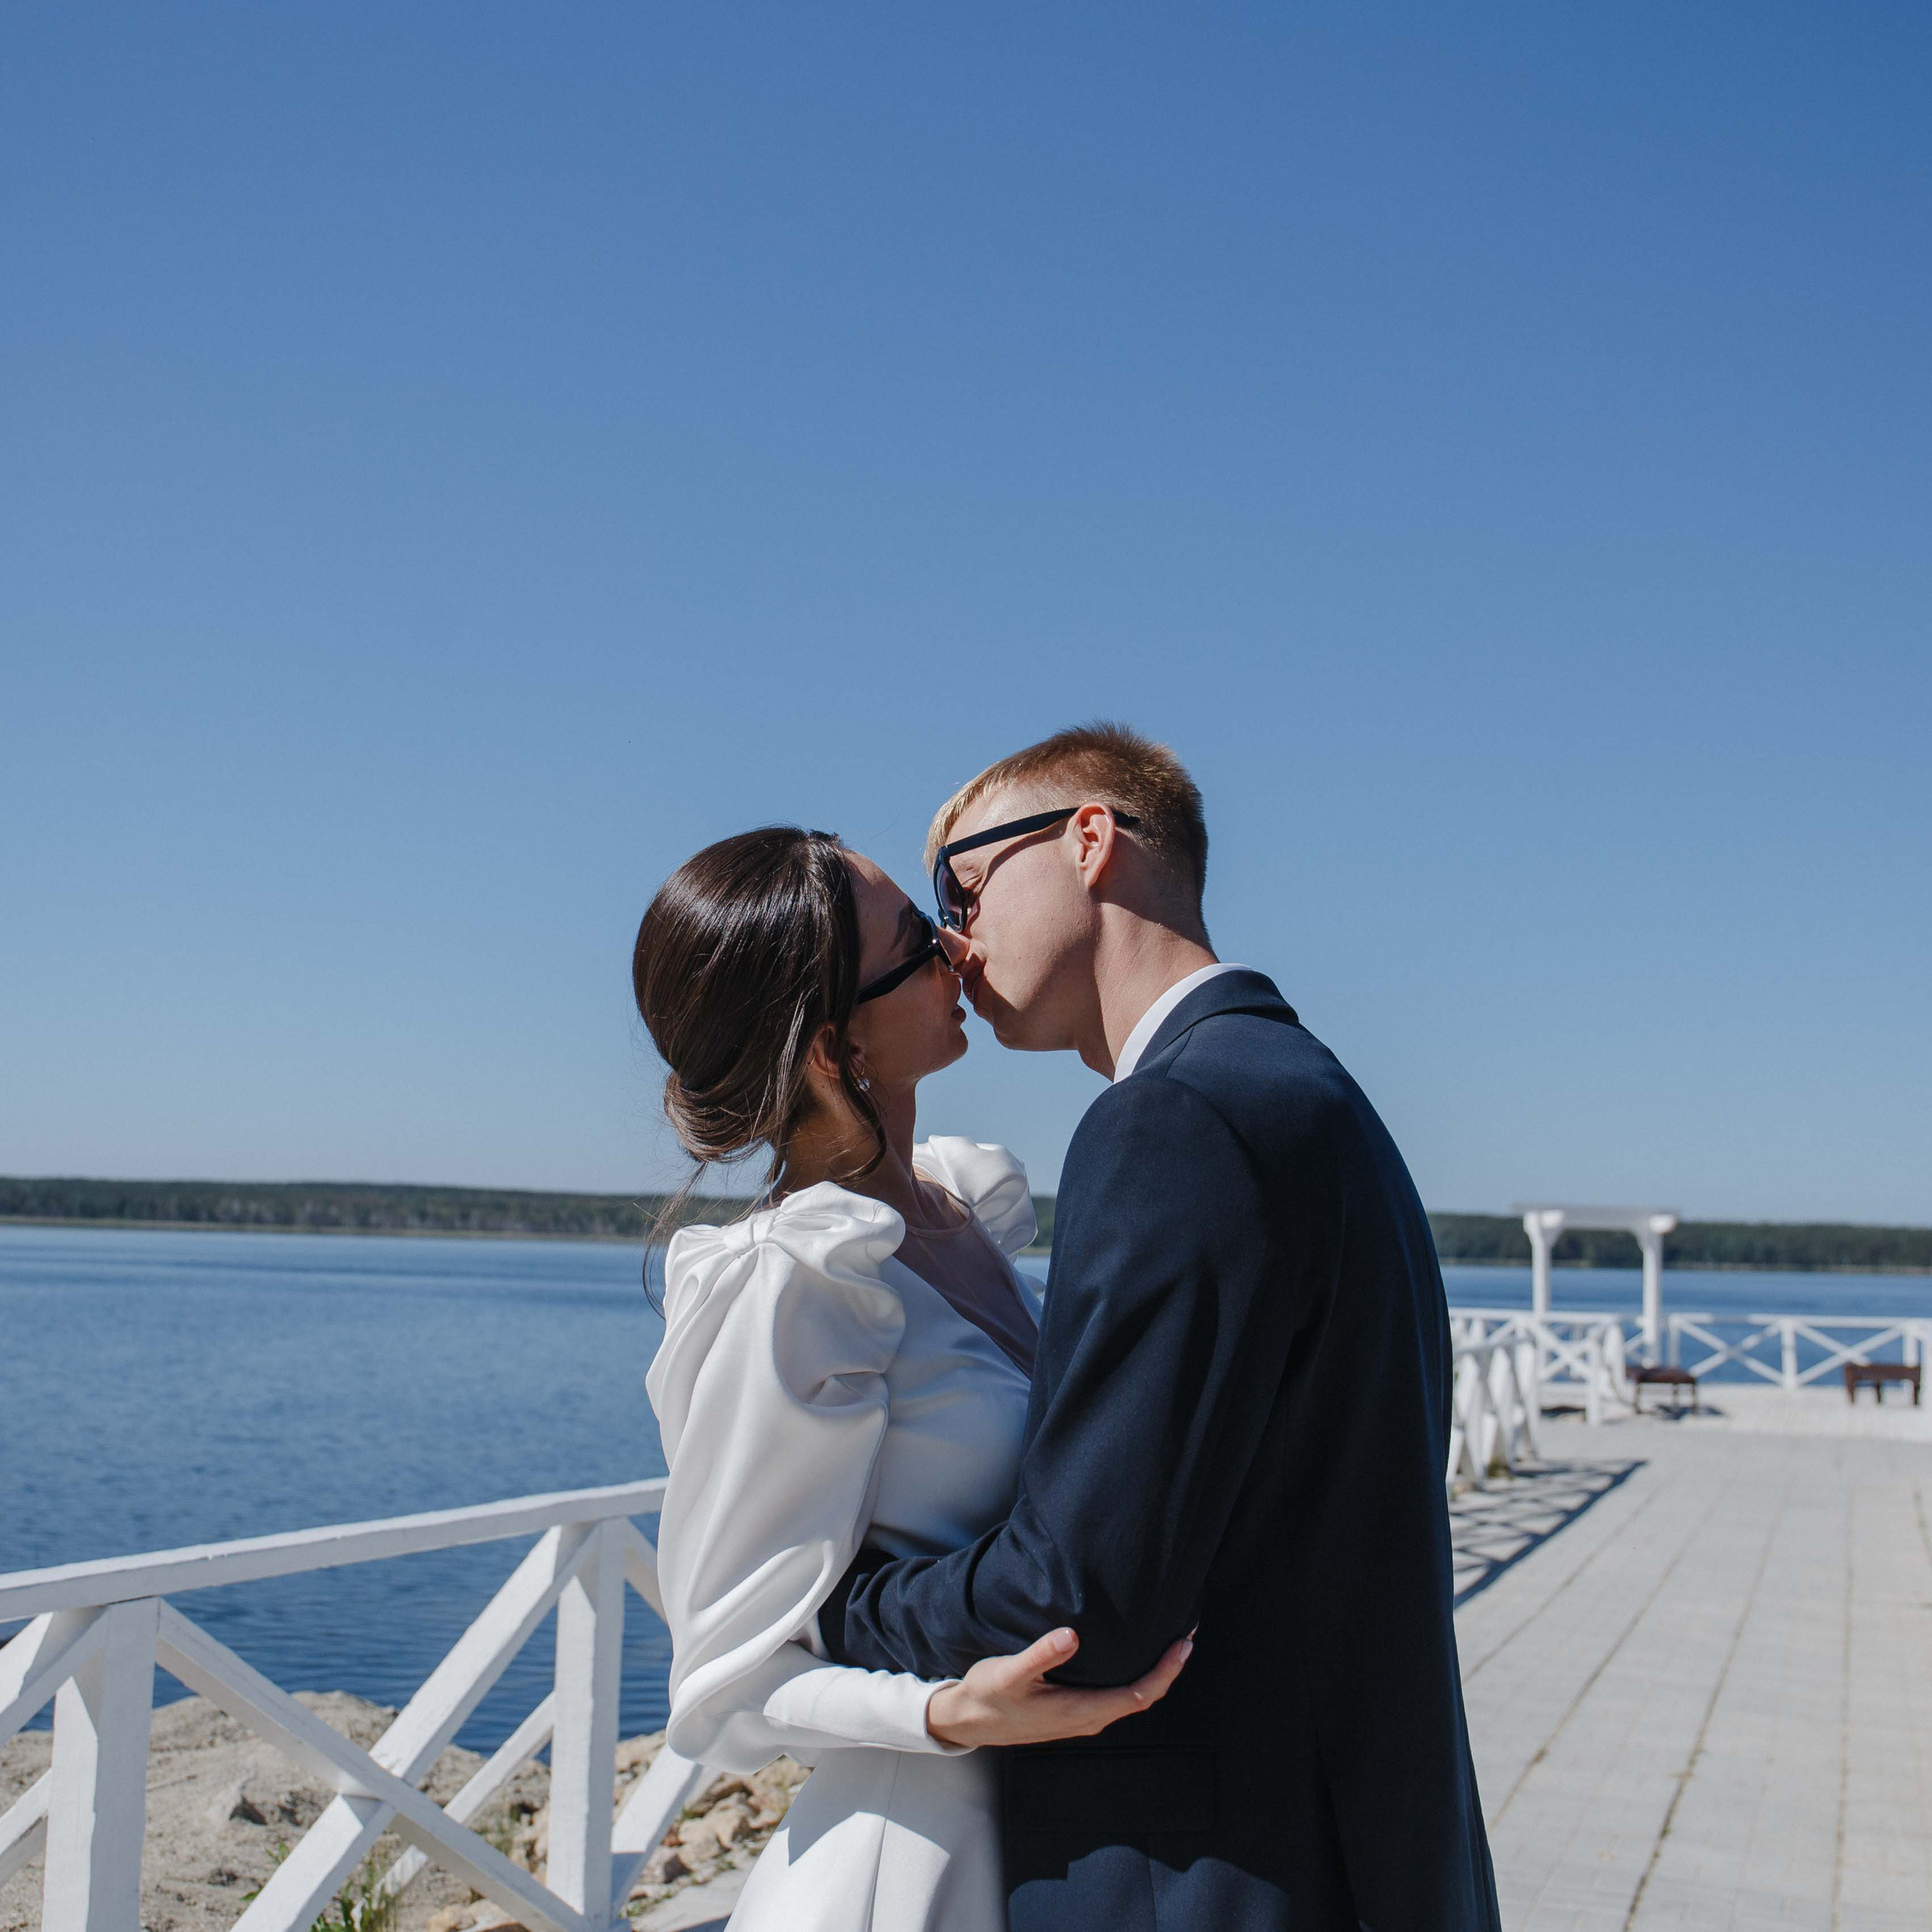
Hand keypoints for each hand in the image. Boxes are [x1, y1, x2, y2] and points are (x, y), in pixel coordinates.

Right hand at [924, 1627, 1191, 1748]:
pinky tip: (1133, 1654)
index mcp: (1080, 1712)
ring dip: (1153, 1671)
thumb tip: (1070, 1636)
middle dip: (1167, 1668)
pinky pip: (1116, 1694)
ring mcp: (1083, 1717)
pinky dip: (1134, 1674)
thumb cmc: (989, 1696)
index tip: (1184, 1644)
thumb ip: (1040, 1655)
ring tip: (1168, 1639)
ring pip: (1130, 1696)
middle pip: (1142, 1696)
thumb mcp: (1009, 1673)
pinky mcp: (1075, 1710)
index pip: (1138, 1695)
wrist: (969, 1721)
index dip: (1165, 1672)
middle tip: (1187, 1632)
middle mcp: (1088, 1719)